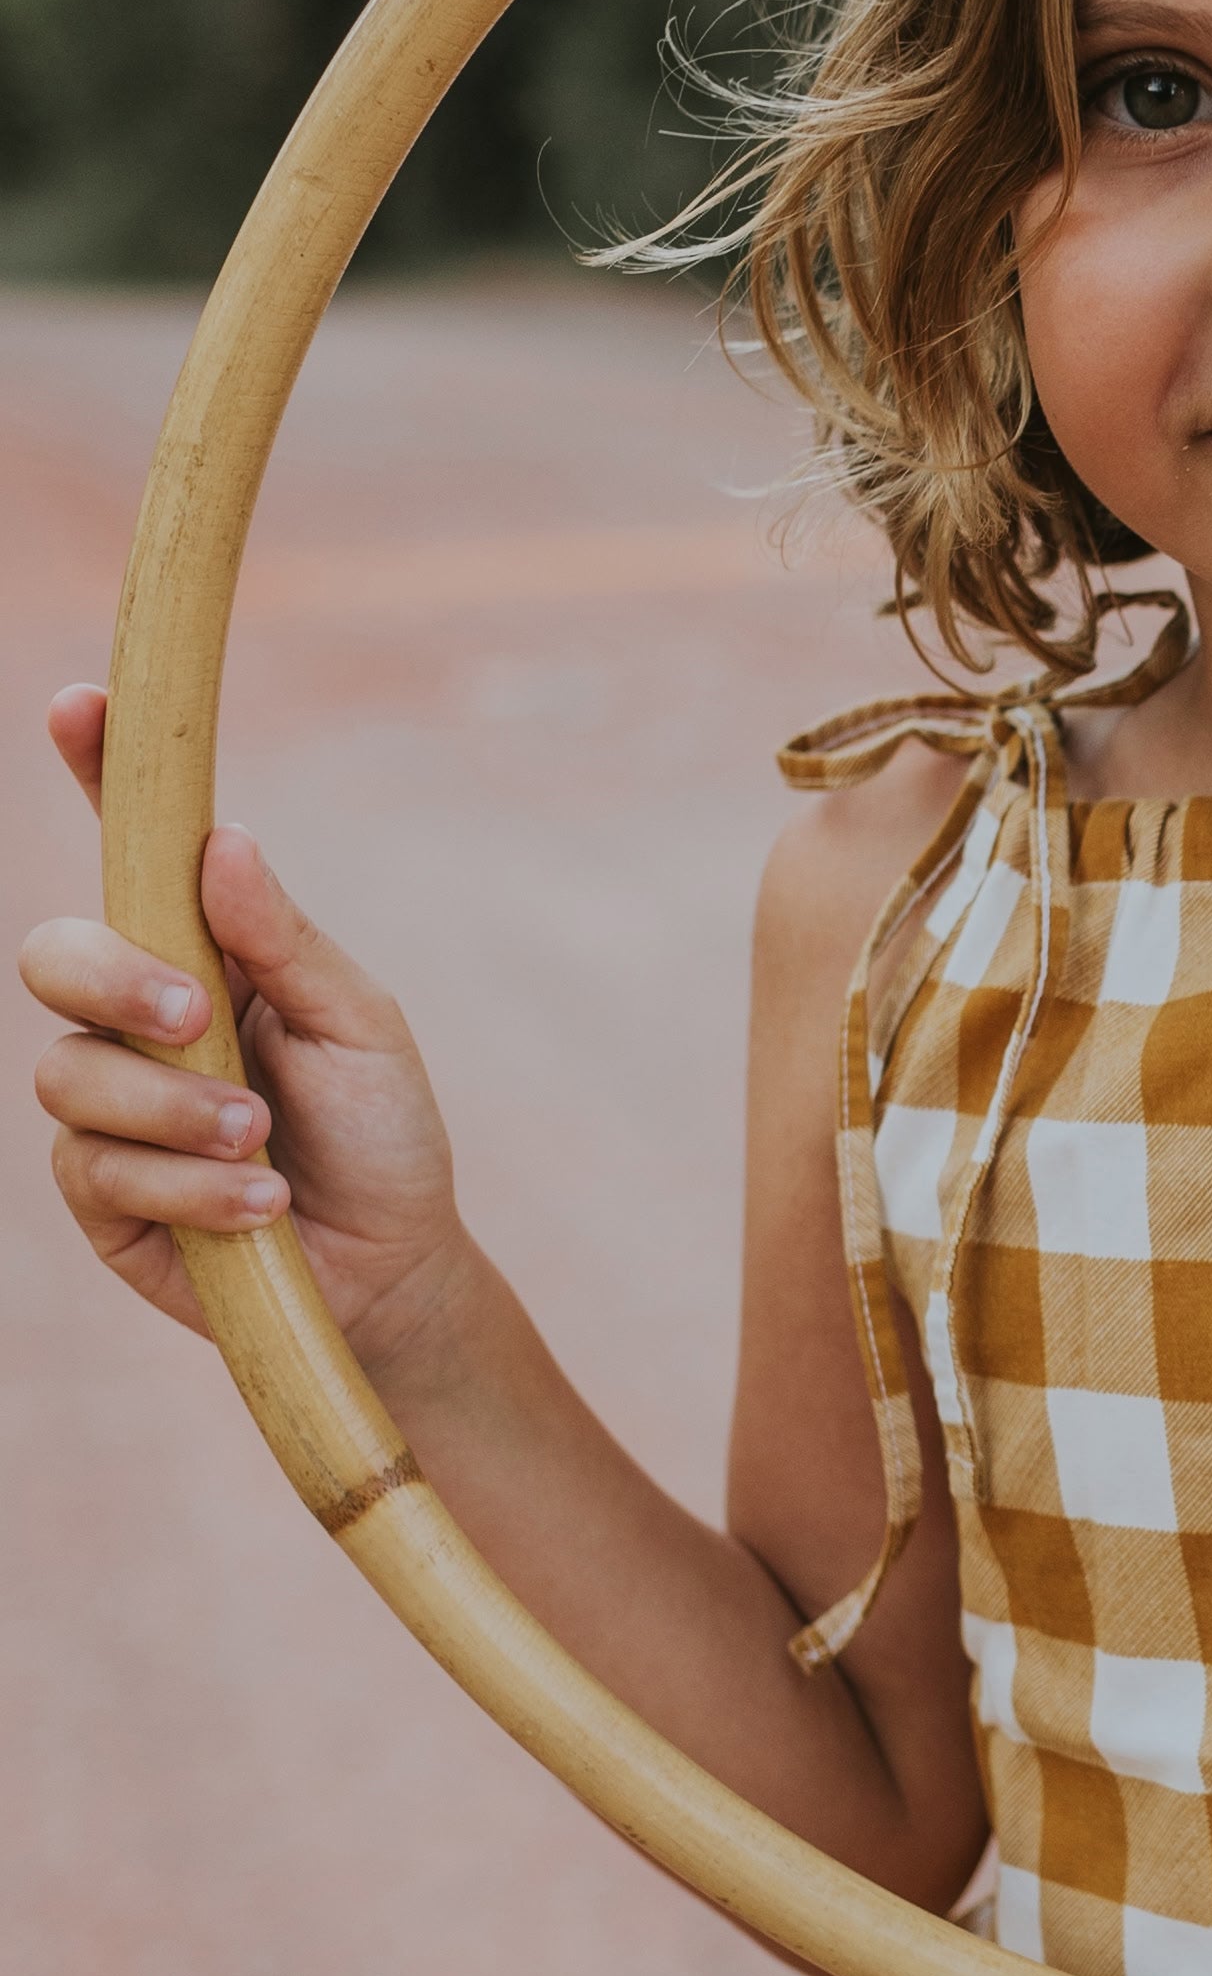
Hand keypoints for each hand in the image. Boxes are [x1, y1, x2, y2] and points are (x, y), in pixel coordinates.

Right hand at [21, 686, 469, 1357]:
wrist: (393, 1270)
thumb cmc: (384, 1135)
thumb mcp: (361, 1028)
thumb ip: (287, 943)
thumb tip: (226, 840)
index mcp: (202, 955)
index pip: (132, 853)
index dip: (98, 774)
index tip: (80, 705)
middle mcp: (137, 1020)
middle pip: (54, 956)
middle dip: (115, 980)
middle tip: (198, 1018)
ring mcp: (107, 1105)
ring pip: (68, 1072)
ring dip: (175, 1109)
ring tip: (263, 1139)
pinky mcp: (100, 1193)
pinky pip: (93, 1166)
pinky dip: (185, 1182)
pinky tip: (256, 1200)